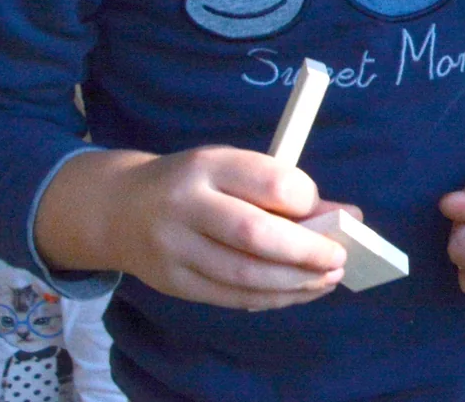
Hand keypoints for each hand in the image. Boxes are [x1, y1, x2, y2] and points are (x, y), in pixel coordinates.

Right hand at [51, 146, 349, 310]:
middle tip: (339, 258)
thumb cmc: (195, 184)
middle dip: (305, 251)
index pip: (268, 181)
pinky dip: (270, 298)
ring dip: (294, 283)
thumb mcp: (232, 168)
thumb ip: (284, 189)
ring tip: (328, 279)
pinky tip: (297, 292)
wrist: (117, 209)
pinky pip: (229, 297)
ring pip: (242, 274)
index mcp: (208, 165)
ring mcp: (174, 248)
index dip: (305, 198)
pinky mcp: (171, 283)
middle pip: (253, 234)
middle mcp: (186, 205)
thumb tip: (347, 216)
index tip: (325, 210)